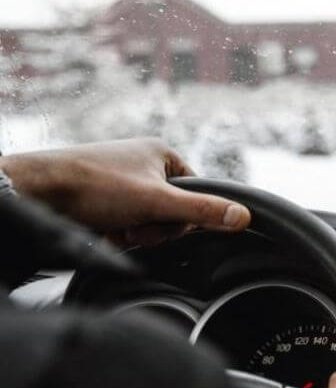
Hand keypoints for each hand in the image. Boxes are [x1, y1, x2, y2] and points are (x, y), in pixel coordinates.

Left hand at [0, 137, 250, 245]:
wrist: (38, 192)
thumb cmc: (93, 186)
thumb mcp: (157, 201)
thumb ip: (202, 211)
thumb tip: (244, 217)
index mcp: (161, 154)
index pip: (197, 193)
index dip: (184, 216)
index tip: (164, 220)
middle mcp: (143, 164)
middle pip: (173, 211)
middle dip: (156, 227)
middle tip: (135, 225)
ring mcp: (122, 182)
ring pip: (149, 222)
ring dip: (136, 233)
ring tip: (115, 226)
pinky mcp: (104, 199)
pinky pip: (127, 225)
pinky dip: (118, 234)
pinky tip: (103, 229)